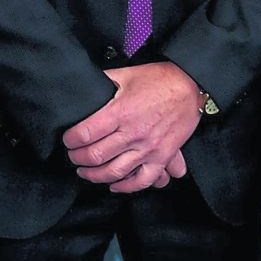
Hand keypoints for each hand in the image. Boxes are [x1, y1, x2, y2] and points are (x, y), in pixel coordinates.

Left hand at [64, 62, 202, 192]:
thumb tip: (84, 85)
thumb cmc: (160, 79)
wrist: (191, 85)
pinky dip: (126, 187)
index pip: (85, 134)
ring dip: (94, 175)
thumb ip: (103, 82)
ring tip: (86, 172)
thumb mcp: (126, 74)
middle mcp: (133, 133)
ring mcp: (148, 148)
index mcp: (121, 112)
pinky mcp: (162, 156)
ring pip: (114, 172)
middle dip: (78, 159)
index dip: (71, 140)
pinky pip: (142, 180)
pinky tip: (115, 185)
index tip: (69, 140)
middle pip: (95, 156)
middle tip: (73, 156)